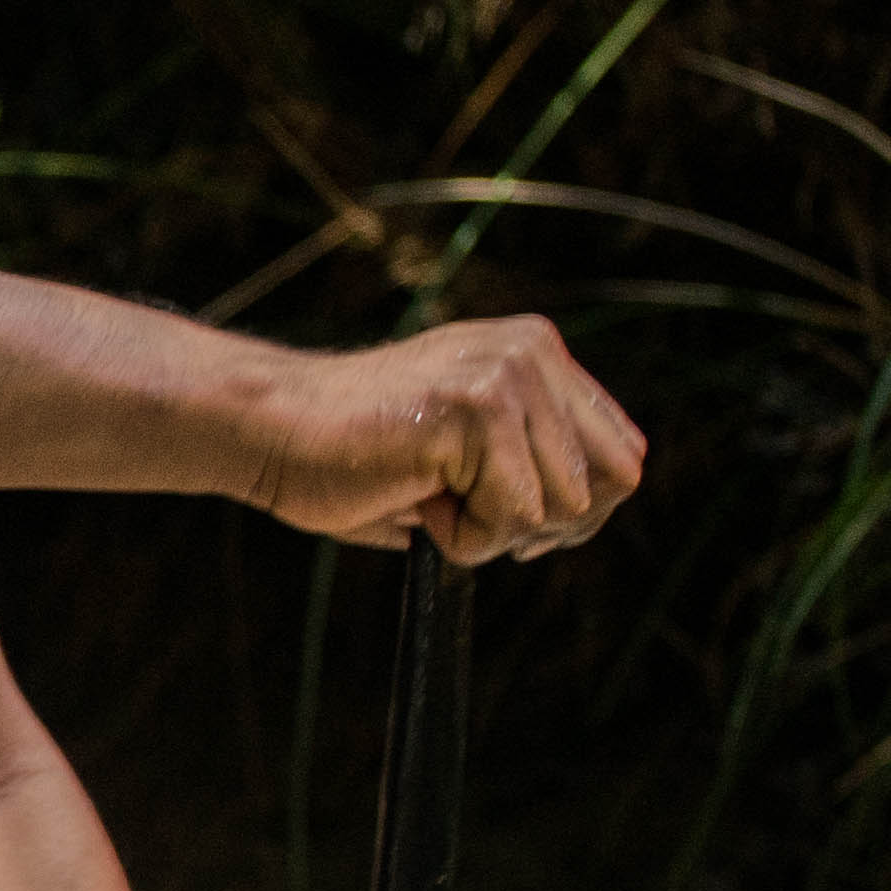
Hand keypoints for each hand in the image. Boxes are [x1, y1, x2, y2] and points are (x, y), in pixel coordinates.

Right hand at [239, 315, 643, 562]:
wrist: (269, 432)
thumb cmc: (350, 455)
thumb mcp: (466, 448)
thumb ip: (530, 458)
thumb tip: (592, 510)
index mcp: (535, 352)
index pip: (622, 452)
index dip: (576, 507)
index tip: (509, 519)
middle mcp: (532, 351)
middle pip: (615, 481)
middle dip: (548, 525)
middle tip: (470, 517)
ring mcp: (508, 375)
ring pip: (564, 508)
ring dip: (493, 531)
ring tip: (425, 496)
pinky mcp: (478, 408)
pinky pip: (513, 517)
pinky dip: (464, 538)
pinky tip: (413, 499)